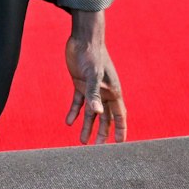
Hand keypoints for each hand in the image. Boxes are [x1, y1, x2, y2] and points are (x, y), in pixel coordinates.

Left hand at [64, 10, 125, 143]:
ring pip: (91, 112)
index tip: (120, 145)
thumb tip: (97, 112)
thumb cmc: (92, 54)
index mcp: (113, 91)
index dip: (121, 130)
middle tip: (96, 150)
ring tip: (82, 142)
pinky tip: (68, 122)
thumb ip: (94, 94)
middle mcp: (104, 92)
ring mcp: (92, 88)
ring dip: (87, 126)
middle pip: (105, 118)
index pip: (119, 115)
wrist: (83, 38)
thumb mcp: (93, 74)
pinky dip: (74, 112)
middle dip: (102, 133)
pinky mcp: (80, 84)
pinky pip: (78, 102)